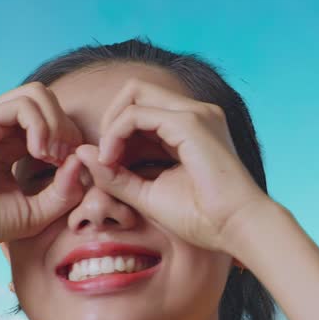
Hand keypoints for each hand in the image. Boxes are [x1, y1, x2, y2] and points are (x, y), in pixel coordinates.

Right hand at [0, 81, 88, 268]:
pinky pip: (20, 106)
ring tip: (52, 156)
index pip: (53, 119)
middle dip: (67, 127)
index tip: (74, 171)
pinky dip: (40, 125)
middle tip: (65, 161)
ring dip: (56, 122)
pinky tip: (40, 152)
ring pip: (37, 94)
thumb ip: (65, 190)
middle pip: (48, 100)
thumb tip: (83, 159)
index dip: (72, 139)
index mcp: (10, 143)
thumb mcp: (36, 212)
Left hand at [71, 78, 276, 254]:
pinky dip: (116, 132)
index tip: (106, 165)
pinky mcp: (189, 122)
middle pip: (135, 91)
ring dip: (111, 124)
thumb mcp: (148, 194)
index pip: (141, 108)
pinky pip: (136, 113)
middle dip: (109, 118)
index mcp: (190, 127)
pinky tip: (112, 158)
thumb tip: (81, 153)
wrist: (238, 228)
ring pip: (134, 93)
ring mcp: (194, 113)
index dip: (115, 131)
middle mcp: (195, 112)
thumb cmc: (203, 218)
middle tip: (102, 155)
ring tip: (107, 159)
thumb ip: (116, 175)